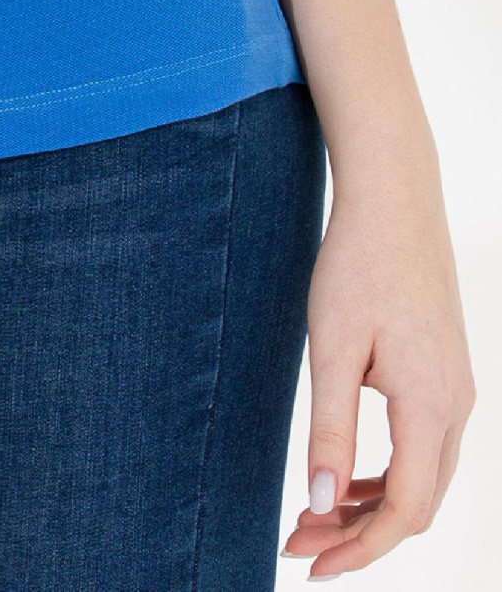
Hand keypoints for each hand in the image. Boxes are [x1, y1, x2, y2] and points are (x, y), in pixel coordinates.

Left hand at [281, 160, 475, 573]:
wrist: (395, 200)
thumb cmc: (357, 264)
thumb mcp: (332, 346)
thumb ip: (329, 427)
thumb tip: (320, 505)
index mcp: (431, 406)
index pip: (403, 509)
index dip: (358, 548)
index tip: (309, 564)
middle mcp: (456, 407)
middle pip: (417, 504)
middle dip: (360, 535)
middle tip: (297, 542)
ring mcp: (457, 391)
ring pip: (423, 480)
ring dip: (371, 507)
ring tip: (311, 517)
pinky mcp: (446, 376)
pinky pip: (424, 450)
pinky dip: (385, 474)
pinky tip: (343, 476)